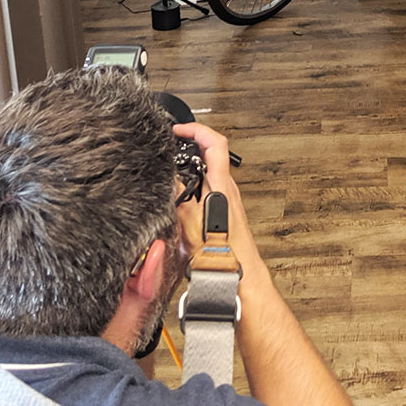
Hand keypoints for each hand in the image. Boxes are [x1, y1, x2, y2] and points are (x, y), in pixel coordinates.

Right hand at [173, 122, 261, 273]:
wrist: (238, 275)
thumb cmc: (221, 256)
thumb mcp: (190, 225)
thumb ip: (178, 199)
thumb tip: (167, 178)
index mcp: (221, 186)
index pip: (215, 143)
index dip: (196, 130)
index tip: (177, 130)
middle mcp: (228, 189)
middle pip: (212, 153)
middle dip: (190, 144)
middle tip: (172, 143)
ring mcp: (228, 198)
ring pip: (209, 170)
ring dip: (191, 164)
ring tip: (172, 165)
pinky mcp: (225, 209)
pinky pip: (208, 186)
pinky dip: (193, 182)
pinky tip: (180, 194)